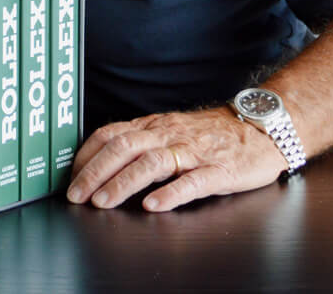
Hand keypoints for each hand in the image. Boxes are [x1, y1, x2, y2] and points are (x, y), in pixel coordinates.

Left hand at [66, 107, 287, 211]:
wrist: (262, 127)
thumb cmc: (214, 133)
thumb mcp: (172, 129)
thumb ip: (143, 141)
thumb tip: (104, 159)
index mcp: (155, 126)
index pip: (111, 133)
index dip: (87, 154)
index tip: (70, 175)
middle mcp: (169, 135)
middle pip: (124, 147)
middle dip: (95, 171)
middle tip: (76, 195)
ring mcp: (194, 152)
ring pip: (152, 162)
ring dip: (123, 182)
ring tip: (103, 201)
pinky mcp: (219, 170)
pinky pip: (192, 181)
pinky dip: (171, 193)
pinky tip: (154, 205)